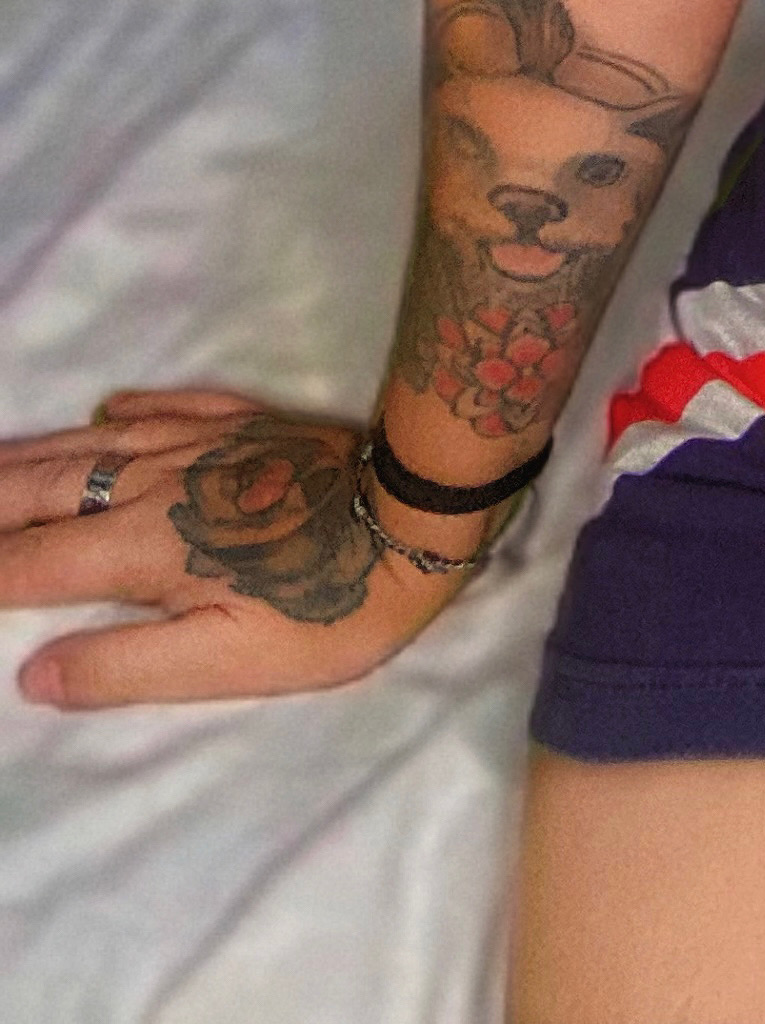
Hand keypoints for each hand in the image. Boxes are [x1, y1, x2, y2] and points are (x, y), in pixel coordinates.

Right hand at [2, 388, 469, 707]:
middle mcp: (152, 484)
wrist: (413, 511)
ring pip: (92, 442)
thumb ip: (124, 667)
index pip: (29, 565)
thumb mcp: (228, 663)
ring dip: (30, 454)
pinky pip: (166, 404)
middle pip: (43, 490)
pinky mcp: (244, 421)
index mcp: (139, 550)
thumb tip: (33, 672)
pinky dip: (122, 410)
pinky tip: (107, 409)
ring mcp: (198, 443)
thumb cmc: (326, 601)